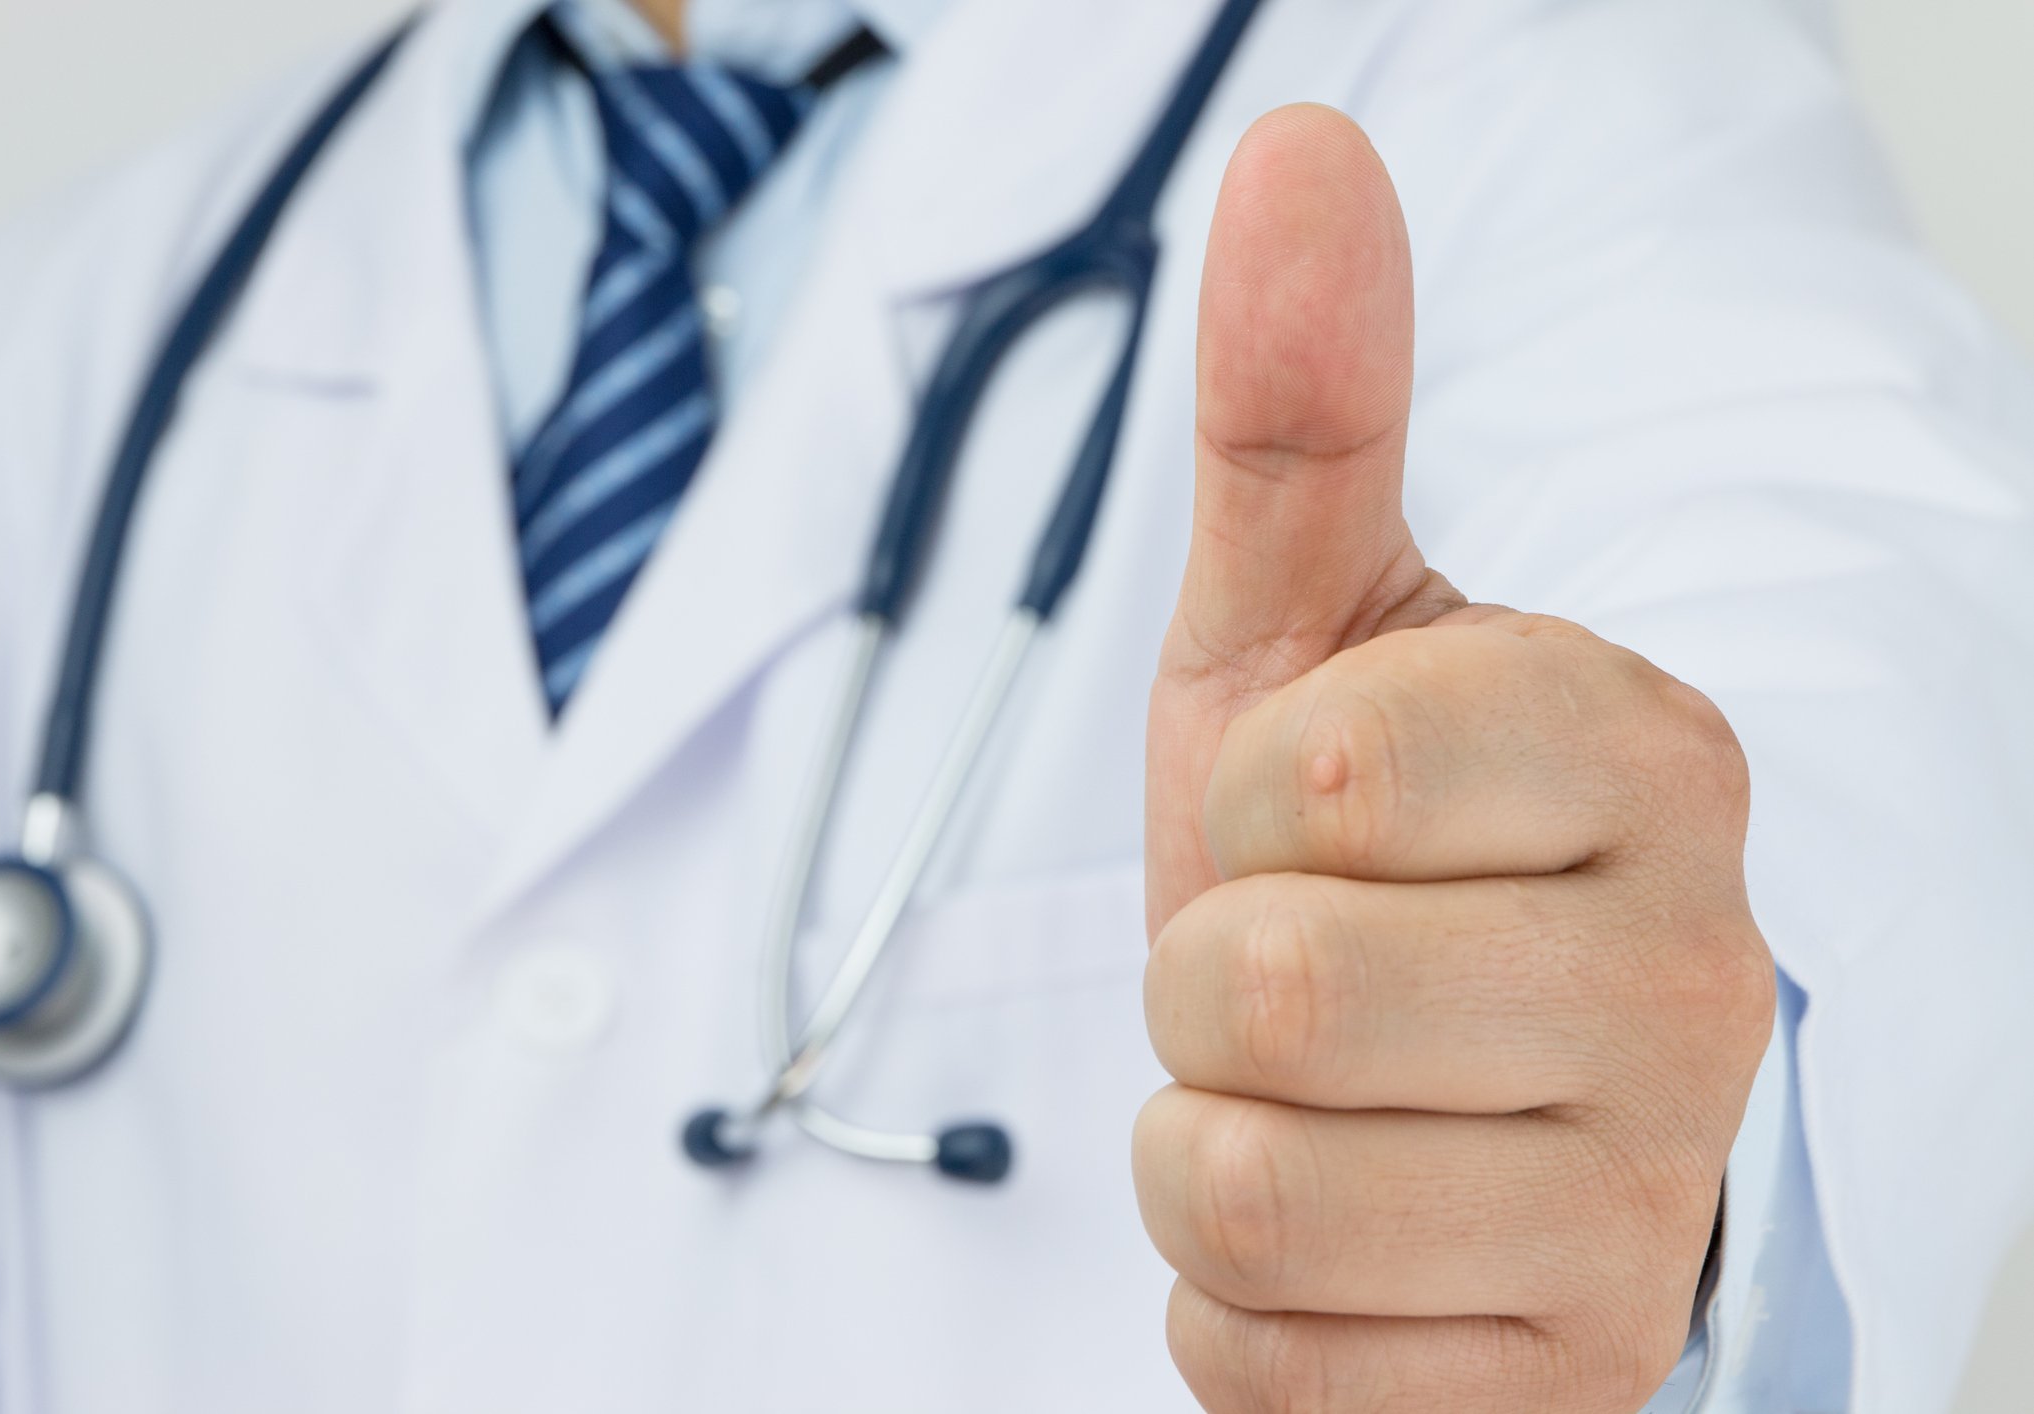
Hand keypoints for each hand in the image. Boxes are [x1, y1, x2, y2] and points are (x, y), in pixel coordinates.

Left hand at [1135, 107, 1775, 1412]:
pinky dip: (1245, 1315)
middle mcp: (1688, 979)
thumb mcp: (1312, 641)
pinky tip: (1349, 1249)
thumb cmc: (1361, 870)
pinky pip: (1266, 1369)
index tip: (1316, 823)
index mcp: (1643, 756)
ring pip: (1240, 1195)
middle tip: (1291, 982)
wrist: (1435, 1130)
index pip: (1321, 773)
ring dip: (1207, 1152)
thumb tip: (1301, 144)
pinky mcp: (1573, 1386)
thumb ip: (1307, 415)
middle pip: (1254, 993)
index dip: (1247, 808)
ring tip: (1313, 1115)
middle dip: (1201, 990)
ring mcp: (1647, 1207)